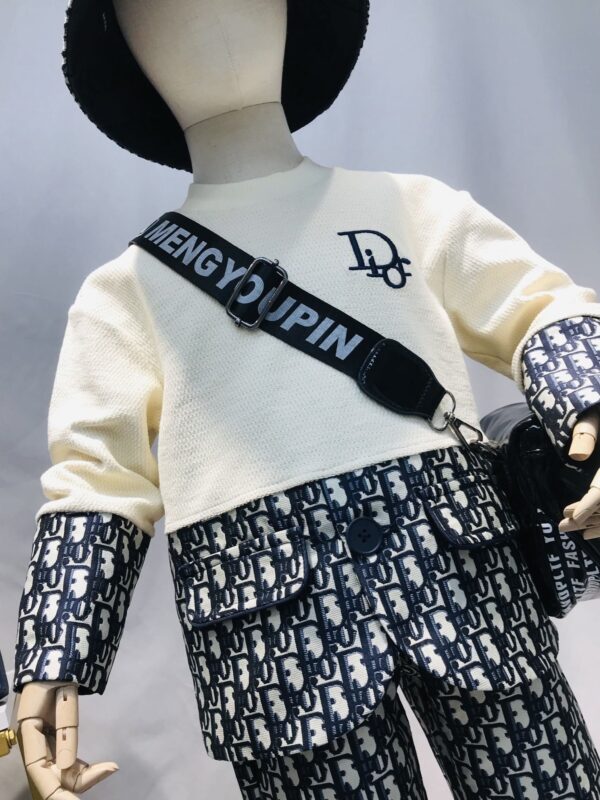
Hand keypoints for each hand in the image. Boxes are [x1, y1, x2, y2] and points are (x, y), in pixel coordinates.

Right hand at [15, 680, 117, 798]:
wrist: (57, 653)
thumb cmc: (57, 670)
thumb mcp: (63, 691)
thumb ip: (64, 725)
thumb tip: (66, 764)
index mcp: (29, 731)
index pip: (38, 770)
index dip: (54, 791)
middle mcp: (36, 742)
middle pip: (53, 774)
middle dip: (78, 783)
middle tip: (109, 770)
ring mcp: (47, 742)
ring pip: (63, 771)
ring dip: (84, 776)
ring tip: (110, 767)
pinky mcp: (58, 738)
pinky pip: (69, 761)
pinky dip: (84, 767)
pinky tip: (102, 766)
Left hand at [558, 407, 599, 540]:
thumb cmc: (597, 410)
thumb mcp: (592, 415)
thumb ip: (586, 431)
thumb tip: (577, 455)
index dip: (589, 504)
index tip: (573, 517)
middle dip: (588, 517)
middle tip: (562, 525)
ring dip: (593, 521)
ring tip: (567, 526)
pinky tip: (587, 530)